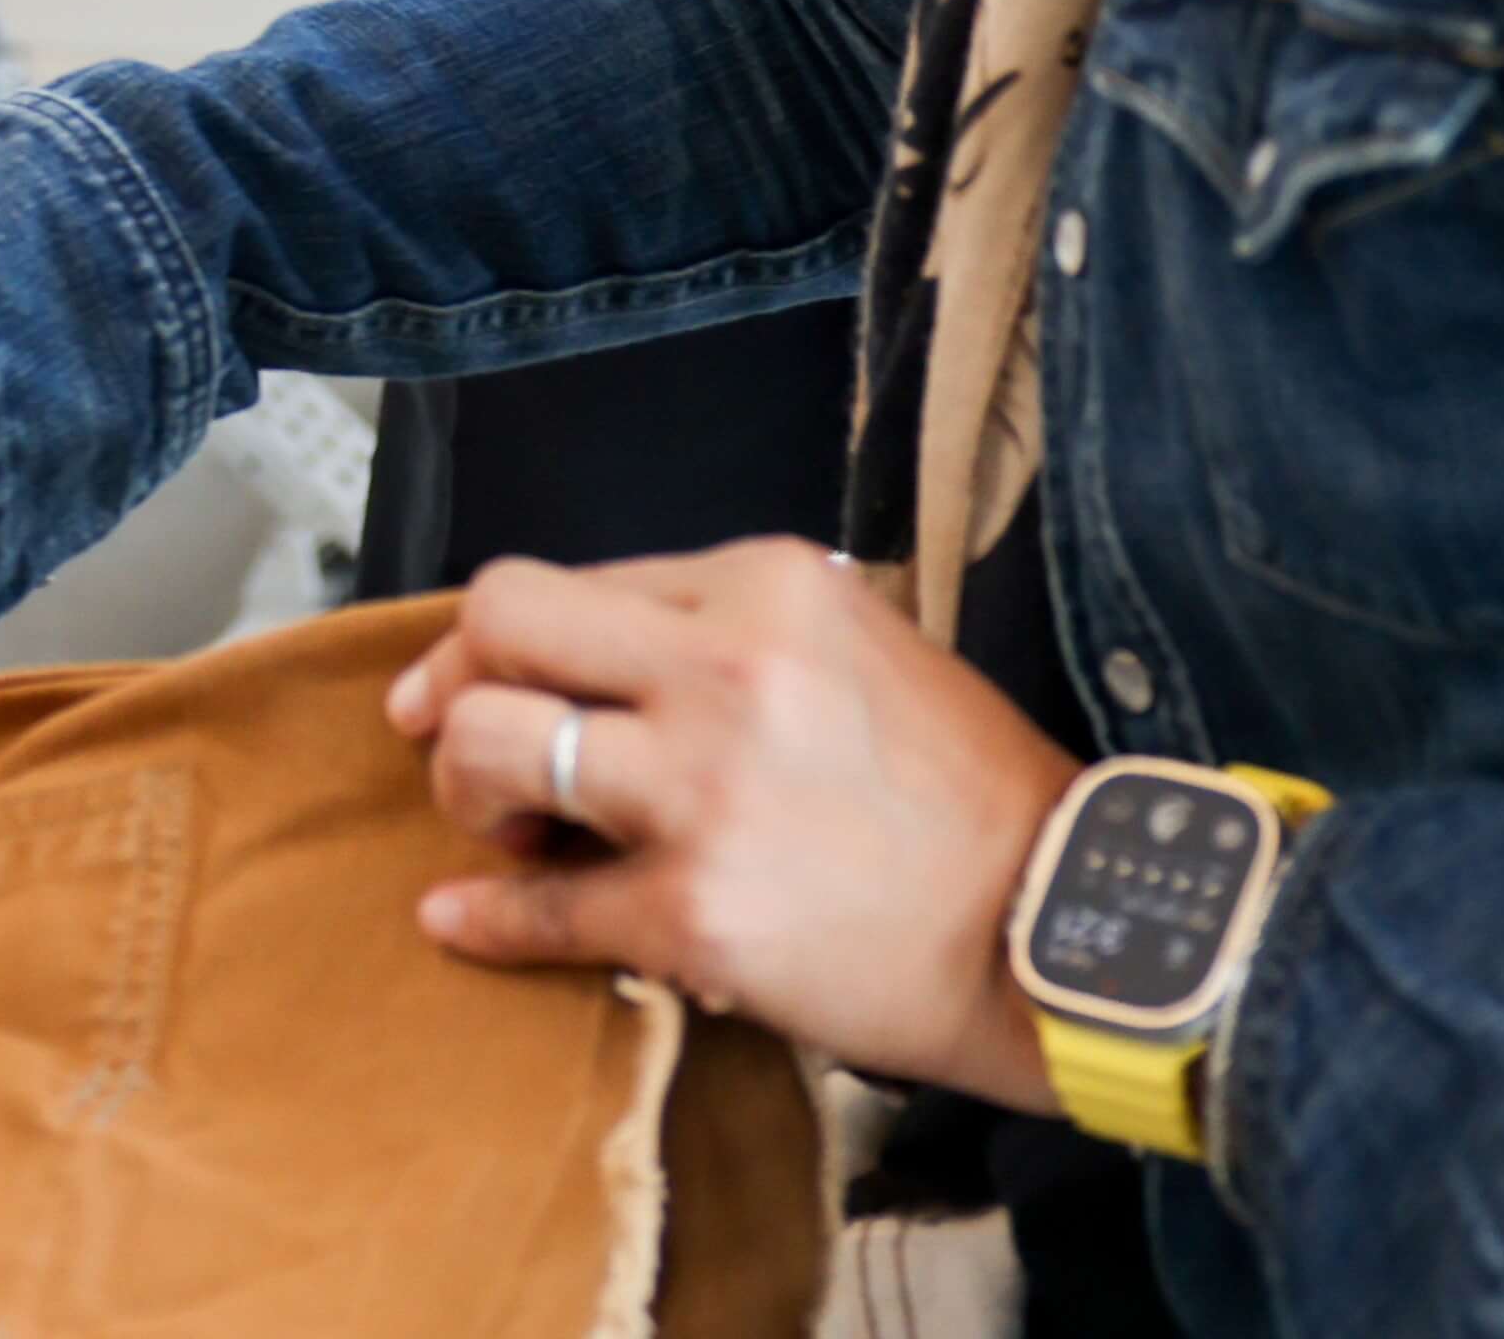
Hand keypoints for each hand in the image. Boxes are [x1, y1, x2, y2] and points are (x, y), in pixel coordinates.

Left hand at [384, 542, 1080, 1104]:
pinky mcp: (696, 912)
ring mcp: (701, 789)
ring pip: (492, 743)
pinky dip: (482, 919)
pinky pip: (541, 908)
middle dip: (454, 680)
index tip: (482, 673)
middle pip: (504, 620)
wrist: (1052, 925)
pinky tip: (454, 920)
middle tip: (451, 736)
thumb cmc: (965, 792)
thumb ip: (736, 625)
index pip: (575, 577)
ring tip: (503, 833)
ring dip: (468, 790)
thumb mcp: (858, 641)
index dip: (506, 634)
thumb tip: (611, 645)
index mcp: (763, 584)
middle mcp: (721, 665)